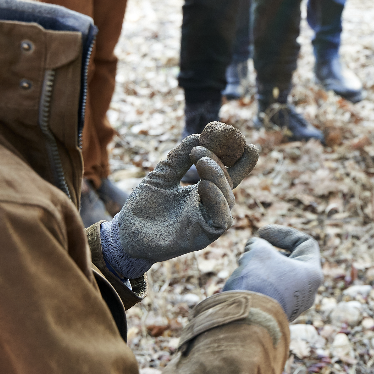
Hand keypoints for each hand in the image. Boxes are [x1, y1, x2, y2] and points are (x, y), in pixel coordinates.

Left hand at [109, 135, 248, 265]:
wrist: (125, 232)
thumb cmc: (144, 205)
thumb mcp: (162, 175)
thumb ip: (179, 158)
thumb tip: (199, 135)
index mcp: (203, 192)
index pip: (228, 175)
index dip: (241, 161)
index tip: (247, 143)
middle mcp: (209, 206)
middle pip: (229, 183)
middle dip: (221, 163)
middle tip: (201, 148)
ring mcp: (207, 221)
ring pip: (228, 200)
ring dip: (218, 178)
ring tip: (203, 161)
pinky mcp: (203, 237)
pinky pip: (220, 220)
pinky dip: (217, 200)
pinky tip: (204, 186)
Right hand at [223, 226, 323, 321]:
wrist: (247, 320)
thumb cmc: (258, 282)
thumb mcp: (258, 250)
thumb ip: (260, 243)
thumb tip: (256, 249)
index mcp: (312, 273)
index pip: (304, 243)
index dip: (283, 233)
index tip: (261, 233)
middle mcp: (307, 292)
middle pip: (290, 261)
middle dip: (268, 251)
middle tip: (250, 250)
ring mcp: (293, 306)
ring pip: (277, 277)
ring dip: (259, 267)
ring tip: (243, 267)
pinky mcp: (277, 316)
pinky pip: (269, 293)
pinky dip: (256, 283)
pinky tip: (242, 283)